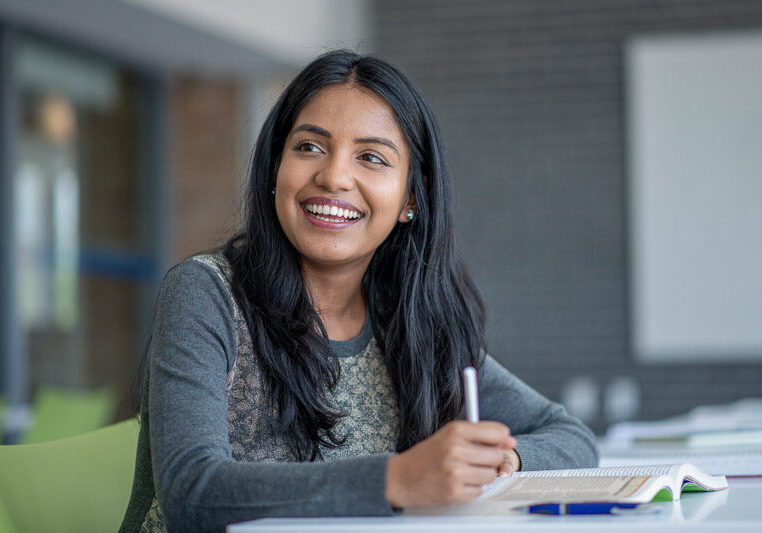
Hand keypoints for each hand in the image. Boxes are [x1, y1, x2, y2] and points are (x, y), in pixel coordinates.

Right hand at [385, 420, 516, 507]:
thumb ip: (480, 435)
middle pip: (497, 456)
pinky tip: (457, 482)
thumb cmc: (427, 456)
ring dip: (481, 475)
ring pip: (491, 475)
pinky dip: (471, 488)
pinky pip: (479, 491)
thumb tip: (511, 441)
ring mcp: (456, 472)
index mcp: (456, 430)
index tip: (497, 444)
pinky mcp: (455, 492)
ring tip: (463, 471)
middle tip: (474, 460)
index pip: (498, 432)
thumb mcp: (450, 436)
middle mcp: (456, 450)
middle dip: (490, 460)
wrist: (402, 478)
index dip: (501, 440)